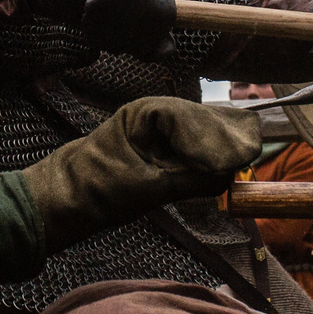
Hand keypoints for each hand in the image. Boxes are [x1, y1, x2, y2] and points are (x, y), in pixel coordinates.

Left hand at [22, 97, 262, 249]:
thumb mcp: (146, 188)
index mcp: (147, 112)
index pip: (194, 118)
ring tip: (245, 161)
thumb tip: (227, 177)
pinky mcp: (157, 150)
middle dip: (227, 138)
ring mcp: (155, 131)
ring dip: (220, 148)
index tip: (243, 155)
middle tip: (253, 154)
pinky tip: (222, 170)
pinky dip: (207, 158)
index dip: (220, 137)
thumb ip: (189, 180)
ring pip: (199, 133)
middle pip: (202, 120)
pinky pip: (189, 148)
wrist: (59, 201)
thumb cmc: (94, 190)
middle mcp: (153, 114)